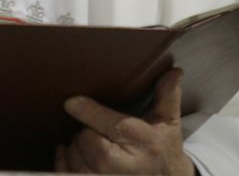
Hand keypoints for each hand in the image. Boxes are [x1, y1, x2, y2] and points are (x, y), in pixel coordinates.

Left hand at [54, 68, 196, 174]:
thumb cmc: (162, 149)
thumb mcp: (168, 122)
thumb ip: (167, 96)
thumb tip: (175, 72)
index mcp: (143, 142)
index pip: (112, 126)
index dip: (88, 112)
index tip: (72, 102)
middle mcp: (124, 165)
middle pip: (87, 139)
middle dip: (85, 129)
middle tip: (95, 128)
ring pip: (75, 156)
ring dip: (75, 146)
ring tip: (90, 142)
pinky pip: (67, 172)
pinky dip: (64, 160)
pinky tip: (71, 153)